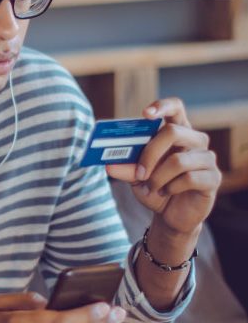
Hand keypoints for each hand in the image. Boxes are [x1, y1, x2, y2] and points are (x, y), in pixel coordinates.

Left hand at [106, 98, 221, 234]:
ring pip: (178, 160)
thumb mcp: (136, 178)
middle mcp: (195, 140)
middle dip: (150, 154)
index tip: (145, 113)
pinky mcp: (213, 178)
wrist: (170, 216)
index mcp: (177, 132)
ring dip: (158, 178)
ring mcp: (207, 158)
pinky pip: (190, 178)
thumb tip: (109, 165)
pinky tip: (167, 193)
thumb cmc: (155, 188)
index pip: (176, 108)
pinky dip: (171, 188)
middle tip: (139, 174)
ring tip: (152, 188)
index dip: (162, 106)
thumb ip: (126, 168)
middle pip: (173, 132)